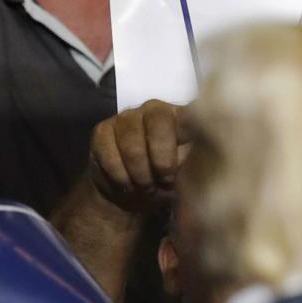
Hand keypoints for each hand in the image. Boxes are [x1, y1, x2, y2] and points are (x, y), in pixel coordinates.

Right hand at [85, 99, 187, 214]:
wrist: (133, 193)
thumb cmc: (167, 180)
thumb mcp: (187, 175)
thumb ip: (194, 161)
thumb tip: (199, 157)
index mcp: (182, 115)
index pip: (189, 113)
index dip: (186, 142)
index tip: (180, 170)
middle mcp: (155, 109)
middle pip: (159, 123)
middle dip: (161, 161)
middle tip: (163, 182)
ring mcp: (126, 117)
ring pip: (132, 143)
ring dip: (139, 173)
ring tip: (146, 187)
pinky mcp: (102, 130)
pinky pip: (109, 153)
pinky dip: (119, 175)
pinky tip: (126, 184)